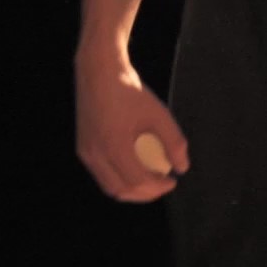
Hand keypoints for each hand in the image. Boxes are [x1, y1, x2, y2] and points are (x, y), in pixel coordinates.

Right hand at [76, 61, 187, 201]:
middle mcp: (95, 154)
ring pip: (110, 186)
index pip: (137, 182)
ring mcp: (86, 152)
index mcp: (114, 146)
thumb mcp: (159, 115)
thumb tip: (182, 167)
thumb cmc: (129, 91)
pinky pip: (102, 175)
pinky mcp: (83, 148)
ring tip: (151, 180)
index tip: (172, 181)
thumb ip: (174, 143)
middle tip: (163, 185)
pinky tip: (136, 169)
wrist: (99, 72)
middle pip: (122, 191)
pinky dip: (120, 178)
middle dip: (146, 194)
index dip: (158, 188)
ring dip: (132, 189)